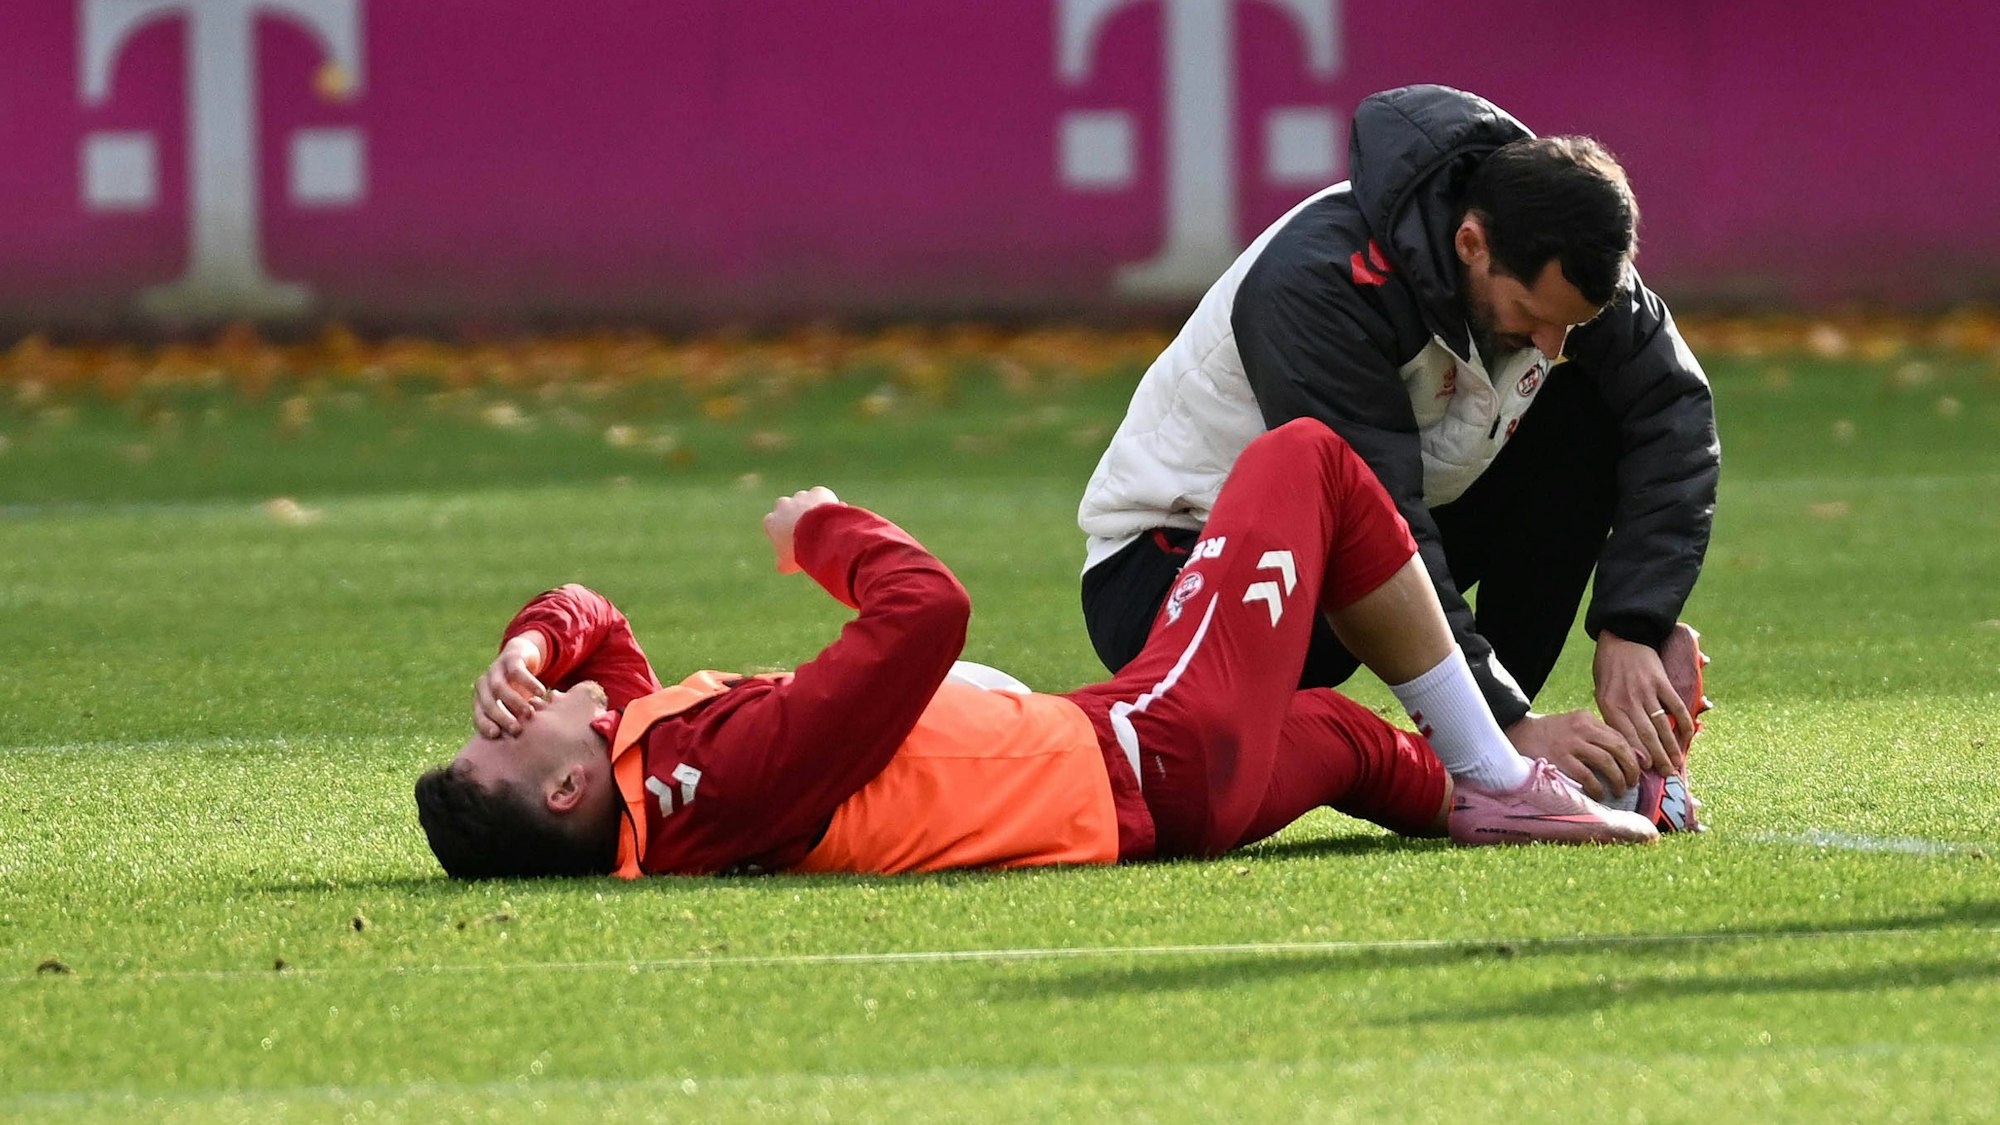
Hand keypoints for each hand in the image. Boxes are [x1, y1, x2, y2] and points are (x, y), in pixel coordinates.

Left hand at [473, 631, 547, 737]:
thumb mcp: (511, 705)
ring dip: (514, 702)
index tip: (497, 736)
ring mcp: (496, 669)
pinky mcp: (510, 658)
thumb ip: (511, 719)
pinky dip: (529, 683)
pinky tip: (541, 692)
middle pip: (488, 702)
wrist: (521, 655)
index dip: (485, 725)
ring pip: (500, 687)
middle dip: (502, 718)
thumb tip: (520, 748)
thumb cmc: (516, 688)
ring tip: (530, 713)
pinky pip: (517, 671)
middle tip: (517, 730)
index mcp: (481, 697)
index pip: (479, 714)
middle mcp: (484, 683)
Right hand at [763, 487, 840, 573]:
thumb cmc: (800, 550)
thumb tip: (781, 566)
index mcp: (771, 521)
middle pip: (789, 510)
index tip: (794, 542)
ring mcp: (801, 496)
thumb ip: (782, 563)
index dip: (784, 534)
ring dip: (813, 511)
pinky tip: (834, 517)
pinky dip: (829, 505)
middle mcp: (783, 505)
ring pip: (807, 503)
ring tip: (824, 527)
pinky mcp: (818, 492)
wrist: (820, 534)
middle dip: (797, 518)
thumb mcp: (787, 564)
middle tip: (810, 533)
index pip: (774, 525)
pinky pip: (824, 497)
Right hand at [1505, 709, 1641, 799]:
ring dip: (1618, 780)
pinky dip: (1597, 788)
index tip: (1639, 769)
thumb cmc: (1551, 735)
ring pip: (1607, 762)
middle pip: (1618, 748)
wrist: (1518, 735)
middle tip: (1632, 782)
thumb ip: (1599, 737)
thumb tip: (1632, 757)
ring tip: (1619, 790)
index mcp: (1587, 718)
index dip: (1634, 755)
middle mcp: (1581, 728)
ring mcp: (1570, 744)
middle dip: (1630, 768)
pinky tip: (1599, 794)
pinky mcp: (1560, 760)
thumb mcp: (1575, 726)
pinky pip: (1588, 776)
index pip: (1619, 736)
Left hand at [1593, 631, 1691, 775]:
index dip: (1636, 756)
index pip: (1624, 736)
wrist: (1621, 637)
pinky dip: (1684, 722)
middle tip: (1667, 774)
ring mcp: (1646, 690)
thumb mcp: (1601, 692)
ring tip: (1676, 762)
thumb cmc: (1608, 668)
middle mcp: (1628, 699)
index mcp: (1609, 704)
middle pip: (1645, 735)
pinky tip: (1688, 736)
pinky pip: (1676, 706)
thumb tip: (1625, 744)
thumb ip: (1613, 716)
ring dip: (1671, 746)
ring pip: (1662, 724)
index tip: (1644, 773)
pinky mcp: (1662, 681)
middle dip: (1657, 758)